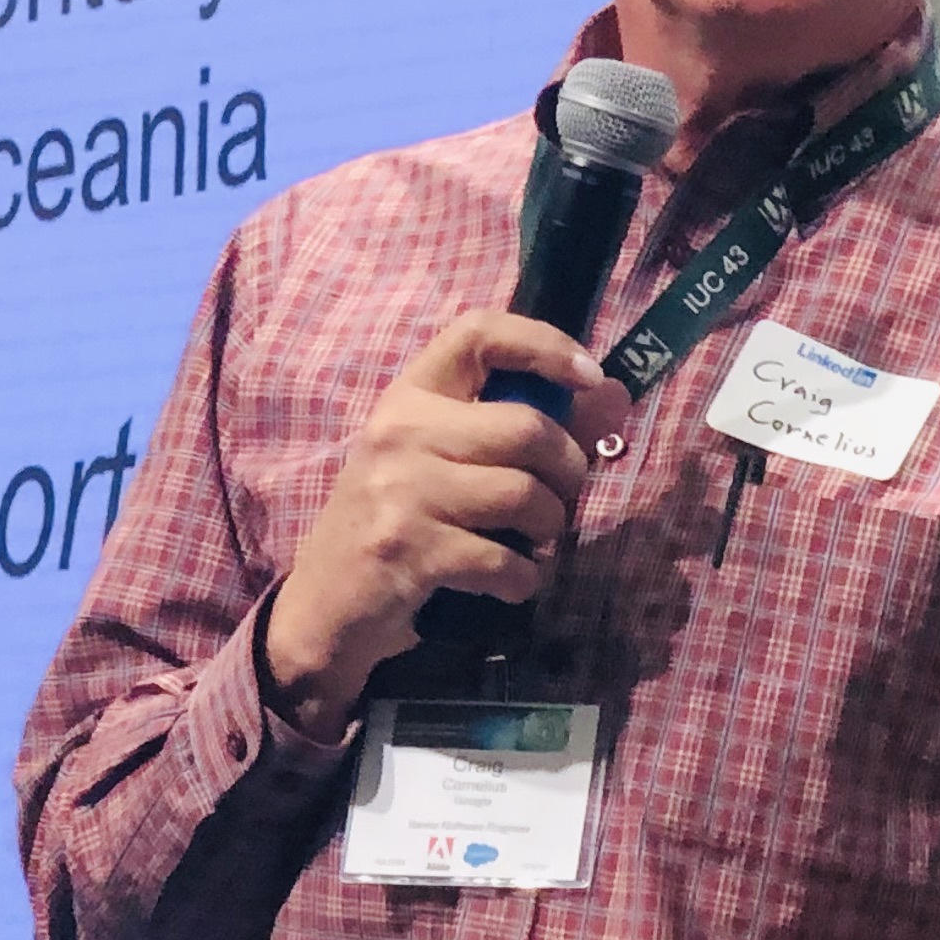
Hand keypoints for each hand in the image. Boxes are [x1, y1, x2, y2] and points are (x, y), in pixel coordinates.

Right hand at [261, 312, 629, 734]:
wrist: (324, 607)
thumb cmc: (397, 526)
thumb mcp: (449, 467)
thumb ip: (530, 429)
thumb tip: (615, 395)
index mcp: (410, 398)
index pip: (478, 333)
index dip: (546, 345)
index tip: (590, 378)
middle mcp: (400, 431)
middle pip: (529, 428)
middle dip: (568, 472)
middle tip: (558, 502)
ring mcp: (400, 489)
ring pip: (525, 495)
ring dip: (549, 530)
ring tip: (529, 545)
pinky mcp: (407, 549)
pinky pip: (505, 560)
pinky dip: (522, 580)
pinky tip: (505, 583)